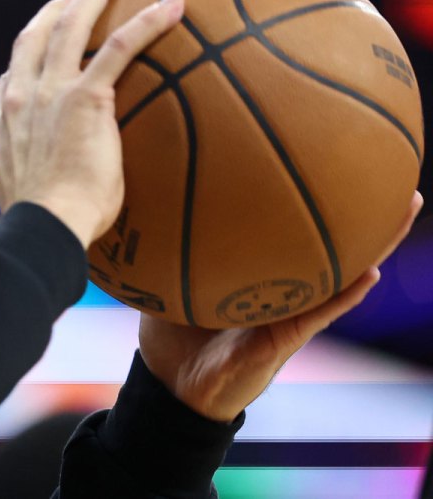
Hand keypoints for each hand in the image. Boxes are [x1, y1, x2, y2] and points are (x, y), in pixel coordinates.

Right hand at [0, 0, 183, 245]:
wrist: (43, 225)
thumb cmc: (44, 226)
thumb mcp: (28, 195)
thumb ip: (39, 175)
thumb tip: (66, 191)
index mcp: (1, 122)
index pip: (12, 75)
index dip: (29, 50)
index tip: (44, 36)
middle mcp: (20, 97)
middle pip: (37, 35)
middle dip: (59, 7)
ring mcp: (49, 92)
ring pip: (72, 26)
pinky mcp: (85, 97)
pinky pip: (119, 47)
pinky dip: (146, 22)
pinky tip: (172, 5)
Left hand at [139, 190, 423, 421]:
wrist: (172, 388)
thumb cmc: (171, 335)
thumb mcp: (164, 280)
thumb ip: (161, 246)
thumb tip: (140, 199)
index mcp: (256, 273)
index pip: (288, 230)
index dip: (311, 199)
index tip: (331, 157)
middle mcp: (282, 287)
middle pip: (329, 242)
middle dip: (361, 207)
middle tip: (389, 168)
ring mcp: (291, 311)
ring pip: (343, 272)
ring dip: (375, 242)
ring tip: (405, 205)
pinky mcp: (288, 338)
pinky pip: (324, 311)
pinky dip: (347, 293)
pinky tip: (371, 273)